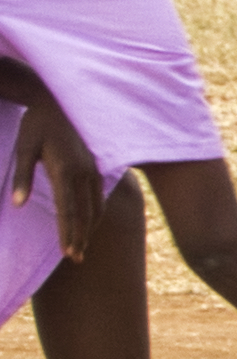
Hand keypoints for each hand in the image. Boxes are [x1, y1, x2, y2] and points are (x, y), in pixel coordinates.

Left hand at [10, 100, 91, 249]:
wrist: (57, 100)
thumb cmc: (36, 124)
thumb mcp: (23, 149)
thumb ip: (21, 177)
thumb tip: (15, 205)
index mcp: (64, 170)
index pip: (67, 210)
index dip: (68, 233)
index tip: (68, 253)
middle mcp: (83, 171)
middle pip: (84, 212)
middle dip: (80, 236)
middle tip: (76, 258)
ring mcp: (93, 167)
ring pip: (96, 204)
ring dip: (90, 226)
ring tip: (84, 244)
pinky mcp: (96, 163)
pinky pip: (100, 193)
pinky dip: (97, 210)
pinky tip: (93, 218)